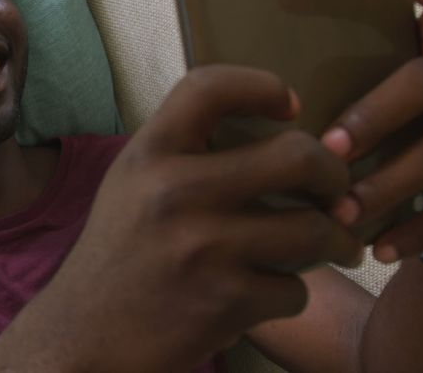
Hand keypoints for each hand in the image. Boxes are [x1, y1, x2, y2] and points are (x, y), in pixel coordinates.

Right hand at [42, 66, 361, 369]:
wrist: (84, 338)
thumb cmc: (118, 257)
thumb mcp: (132, 185)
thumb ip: (185, 153)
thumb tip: (275, 133)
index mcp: (149, 155)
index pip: (210, 87)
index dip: (262, 86)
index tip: (290, 106)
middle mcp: (174, 191)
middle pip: (296, 155)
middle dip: (334, 175)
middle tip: (338, 193)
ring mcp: (203, 247)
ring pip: (315, 229)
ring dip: (336, 240)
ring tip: (335, 245)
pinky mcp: (225, 301)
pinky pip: (296, 289)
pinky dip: (291, 294)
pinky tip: (269, 295)